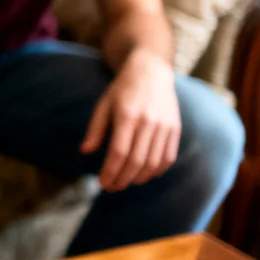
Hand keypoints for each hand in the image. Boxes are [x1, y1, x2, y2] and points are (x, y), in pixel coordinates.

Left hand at [81, 50, 179, 191]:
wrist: (151, 71)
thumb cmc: (122, 89)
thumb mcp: (103, 104)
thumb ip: (95, 129)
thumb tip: (84, 152)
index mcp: (127, 115)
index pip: (119, 152)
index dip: (110, 171)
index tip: (102, 183)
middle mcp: (148, 122)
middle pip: (136, 161)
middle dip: (122, 179)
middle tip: (112, 187)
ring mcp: (164, 126)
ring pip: (153, 163)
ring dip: (139, 178)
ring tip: (126, 182)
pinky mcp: (175, 129)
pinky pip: (168, 157)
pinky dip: (157, 170)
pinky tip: (144, 174)